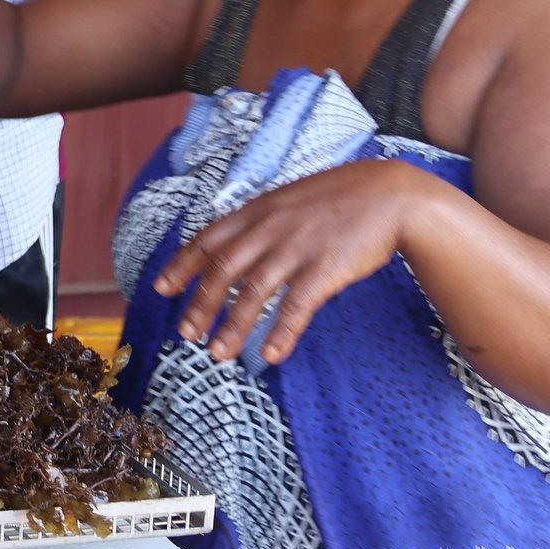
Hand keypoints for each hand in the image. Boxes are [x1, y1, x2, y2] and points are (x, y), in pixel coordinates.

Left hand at [154, 159, 431, 365]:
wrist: (389, 194)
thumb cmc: (337, 199)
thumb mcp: (287, 200)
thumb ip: (259, 222)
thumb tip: (235, 246)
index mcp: (256, 210)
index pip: (207, 239)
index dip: (182, 265)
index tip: (160, 289)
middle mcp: (269, 228)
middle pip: (223, 270)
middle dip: (200, 304)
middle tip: (186, 334)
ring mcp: (296, 248)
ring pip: (253, 292)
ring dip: (232, 326)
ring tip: (217, 354)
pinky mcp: (325, 268)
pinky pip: (296, 305)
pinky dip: (280, 331)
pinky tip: (270, 354)